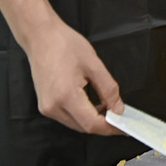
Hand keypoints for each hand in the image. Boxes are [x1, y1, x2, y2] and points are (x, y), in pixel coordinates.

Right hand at [23, 18, 123, 134]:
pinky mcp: (45, 105)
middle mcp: (52, 107)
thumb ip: (109, 90)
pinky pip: (67, 117)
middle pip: (83, 127)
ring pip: (75, 124)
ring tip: (109, 109)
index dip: (110, 128)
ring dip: (93, 120)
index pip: (91, 124)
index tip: (124, 127)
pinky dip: (82, 115)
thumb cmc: (64, 45)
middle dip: (104, 125)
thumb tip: (118, 108)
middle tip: (121, 117)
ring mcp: (46, 107)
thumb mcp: (94, 65)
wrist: (41, 37)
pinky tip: (93, 106)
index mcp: (65, 96)